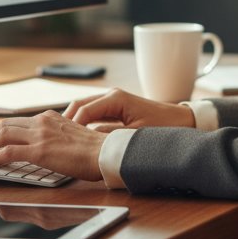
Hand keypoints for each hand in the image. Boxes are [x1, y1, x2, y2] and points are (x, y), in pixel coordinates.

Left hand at [0, 110, 106, 181]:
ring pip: (3, 135)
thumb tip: (45, 147)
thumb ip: (55, 136)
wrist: (104, 152)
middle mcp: (42, 122)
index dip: (3, 132)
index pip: (18, 121)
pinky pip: (9, 151)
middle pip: (6, 125)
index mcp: (50, 117)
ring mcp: (40, 135)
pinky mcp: (39, 151)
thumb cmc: (93, 149)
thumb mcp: (71, 134)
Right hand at [63, 87, 196, 130]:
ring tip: (63, 139)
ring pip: (84, 109)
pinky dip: (83, 123)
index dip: (71, 127)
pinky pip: (93, 114)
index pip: (83, 111)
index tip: (62, 142)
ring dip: (73, 122)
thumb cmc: (162, 128)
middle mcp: (111, 96)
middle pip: (79, 106)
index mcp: (115, 98)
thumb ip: (109, 137)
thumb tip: (87, 142)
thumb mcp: (135, 136)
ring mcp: (113, 101)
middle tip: (55, 139)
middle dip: (66, 122)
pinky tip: (78, 138)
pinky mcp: (116, 109)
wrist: (182, 122)